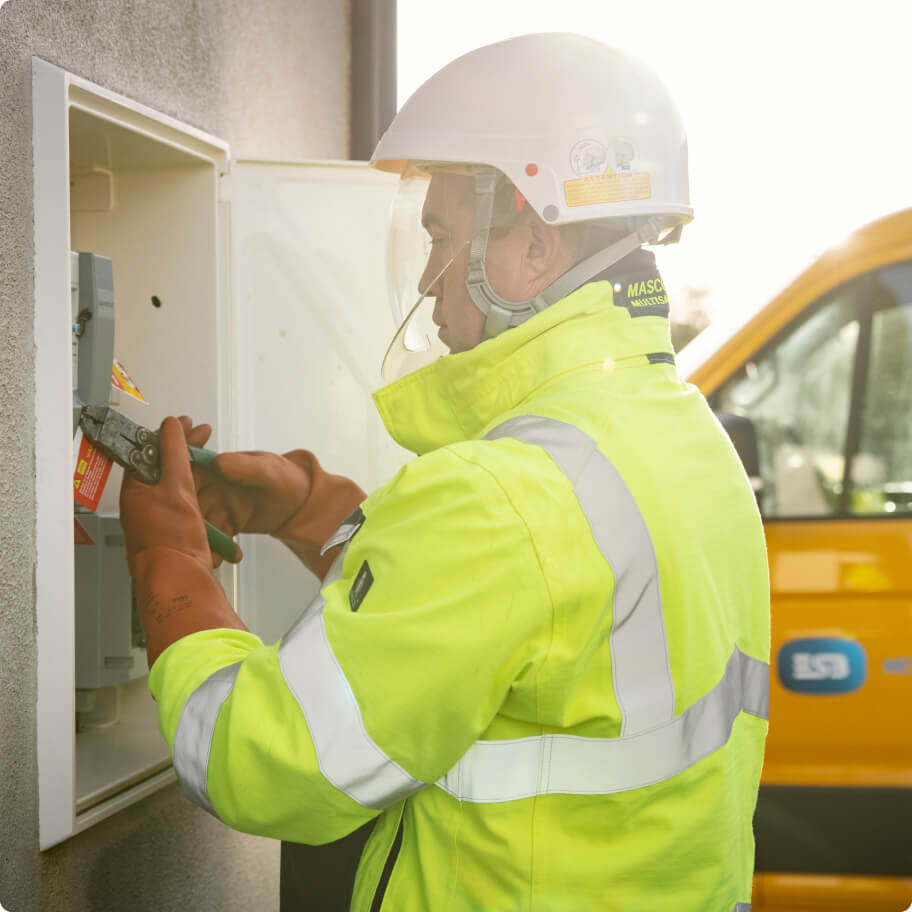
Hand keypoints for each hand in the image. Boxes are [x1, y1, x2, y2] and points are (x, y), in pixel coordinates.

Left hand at [119, 417, 212, 573]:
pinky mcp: (176, 531)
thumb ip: (174, 454)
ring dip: (196, 469)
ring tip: (212, 460)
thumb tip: (171, 427)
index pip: (149, 451)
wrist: (180, 582)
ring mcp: (160, 518)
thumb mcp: (175, 488)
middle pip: (165, 466)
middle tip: (204, 435)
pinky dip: (201, 491)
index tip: (187, 424)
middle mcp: (144, 504)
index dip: (170, 434)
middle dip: (186, 449)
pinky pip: (187, 503)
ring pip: (177, 484)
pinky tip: (213, 490)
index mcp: (135, 490)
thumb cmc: (170, 543)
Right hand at [176, 417, 365, 578]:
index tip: (174, 508)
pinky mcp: (226, 525)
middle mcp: (211, 486)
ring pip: (199, 525)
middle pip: (187, 505)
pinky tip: (228, 558)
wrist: (303, 502)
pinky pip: (215, 539)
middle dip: (186, 524)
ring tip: (210, 556)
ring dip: (202, 542)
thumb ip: (245, 467)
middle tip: (190, 540)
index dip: (176, 490)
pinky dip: (218, 550)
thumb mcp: (268, 470)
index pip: (186, 475)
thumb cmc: (287, 478)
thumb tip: (221, 462)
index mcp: (216, 467)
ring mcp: (217, 507)